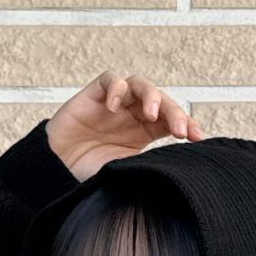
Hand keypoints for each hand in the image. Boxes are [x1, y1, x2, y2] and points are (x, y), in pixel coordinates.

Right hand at [46, 72, 202, 183]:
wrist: (57, 172)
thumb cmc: (90, 176)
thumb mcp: (127, 175)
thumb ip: (150, 168)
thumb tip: (180, 175)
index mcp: (146, 133)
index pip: (172, 121)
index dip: (187, 125)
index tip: (199, 139)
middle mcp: (133, 115)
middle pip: (162, 101)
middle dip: (174, 113)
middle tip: (179, 131)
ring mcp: (115, 103)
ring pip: (141, 85)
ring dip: (150, 96)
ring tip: (149, 114)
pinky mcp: (93, 95)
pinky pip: (111, 80)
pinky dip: (117, 88)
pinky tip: (115, 106)